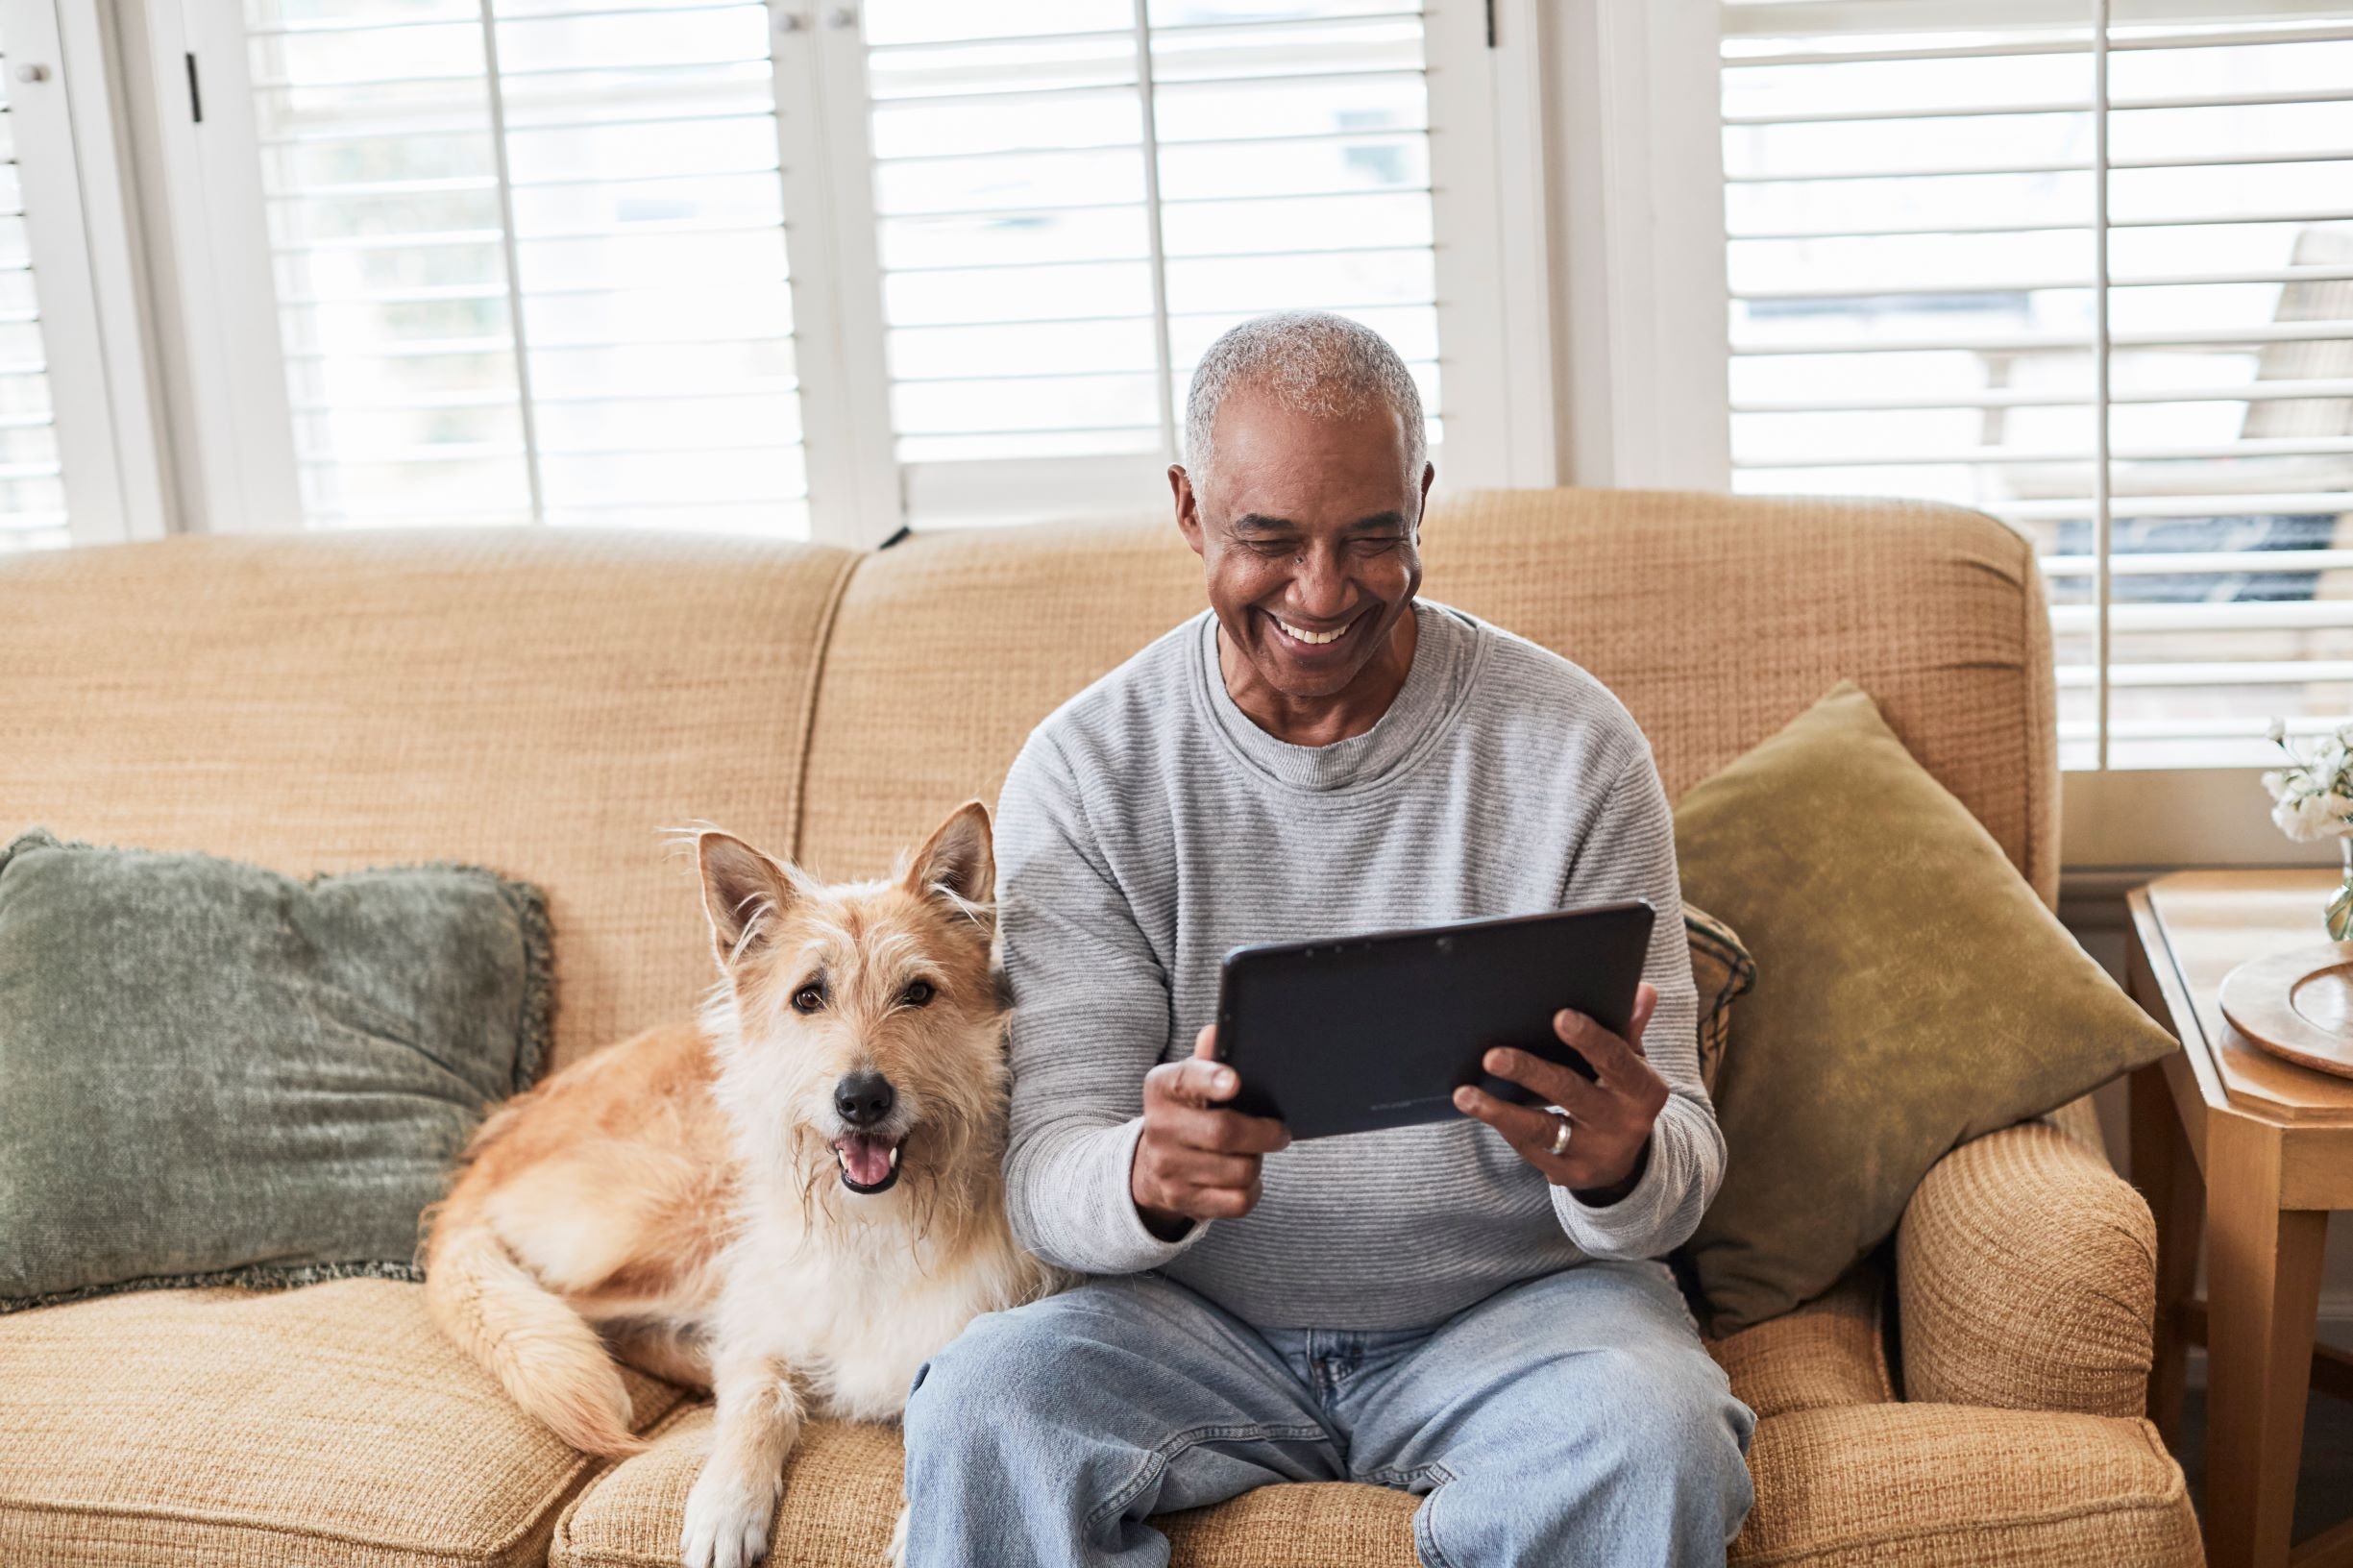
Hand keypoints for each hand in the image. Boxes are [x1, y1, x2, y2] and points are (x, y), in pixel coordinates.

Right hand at [1132, 1024, 1290, 1239]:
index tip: (1235, 1082)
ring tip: (1255, 1152)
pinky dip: (1252, 1190)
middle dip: (1264, 1133)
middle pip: (1224, 1133)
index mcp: (1162, 1087)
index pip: (1185, 1080)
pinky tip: (1247, 1178)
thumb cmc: (1187, 1112)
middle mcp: (1159, 1128)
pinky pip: (1237, 1201)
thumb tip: (1216, 1031)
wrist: (1152, 1165)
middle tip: (1281, 1131)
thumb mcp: (1190, 1082)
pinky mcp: (1182, 1200)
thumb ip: (1207, 1059)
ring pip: (1239, 1170)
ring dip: (1257, 1162)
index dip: (1211, 1080)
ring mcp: (1168, 1168)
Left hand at [1451, 981, 1667, 1198]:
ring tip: (1465, 1095)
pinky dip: (1505, 1127)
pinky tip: (1480, 1109)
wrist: (1623, 1163)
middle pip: (1571, 1092)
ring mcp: (1594, 1153)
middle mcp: (1621, 1123)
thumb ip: (1630, 1028)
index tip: (1560, 1016)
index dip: (1590, 1038)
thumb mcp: (1632, 1065)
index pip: (1616, 1060)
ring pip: (1542, 1129)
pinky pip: (1530, 1149)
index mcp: (1642, 1090)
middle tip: (1492, 1056)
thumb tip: (1642, 990)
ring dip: (1500, 1111)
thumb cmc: (1618, 1095)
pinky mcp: (1568, 1174)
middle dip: (1530, 1072)